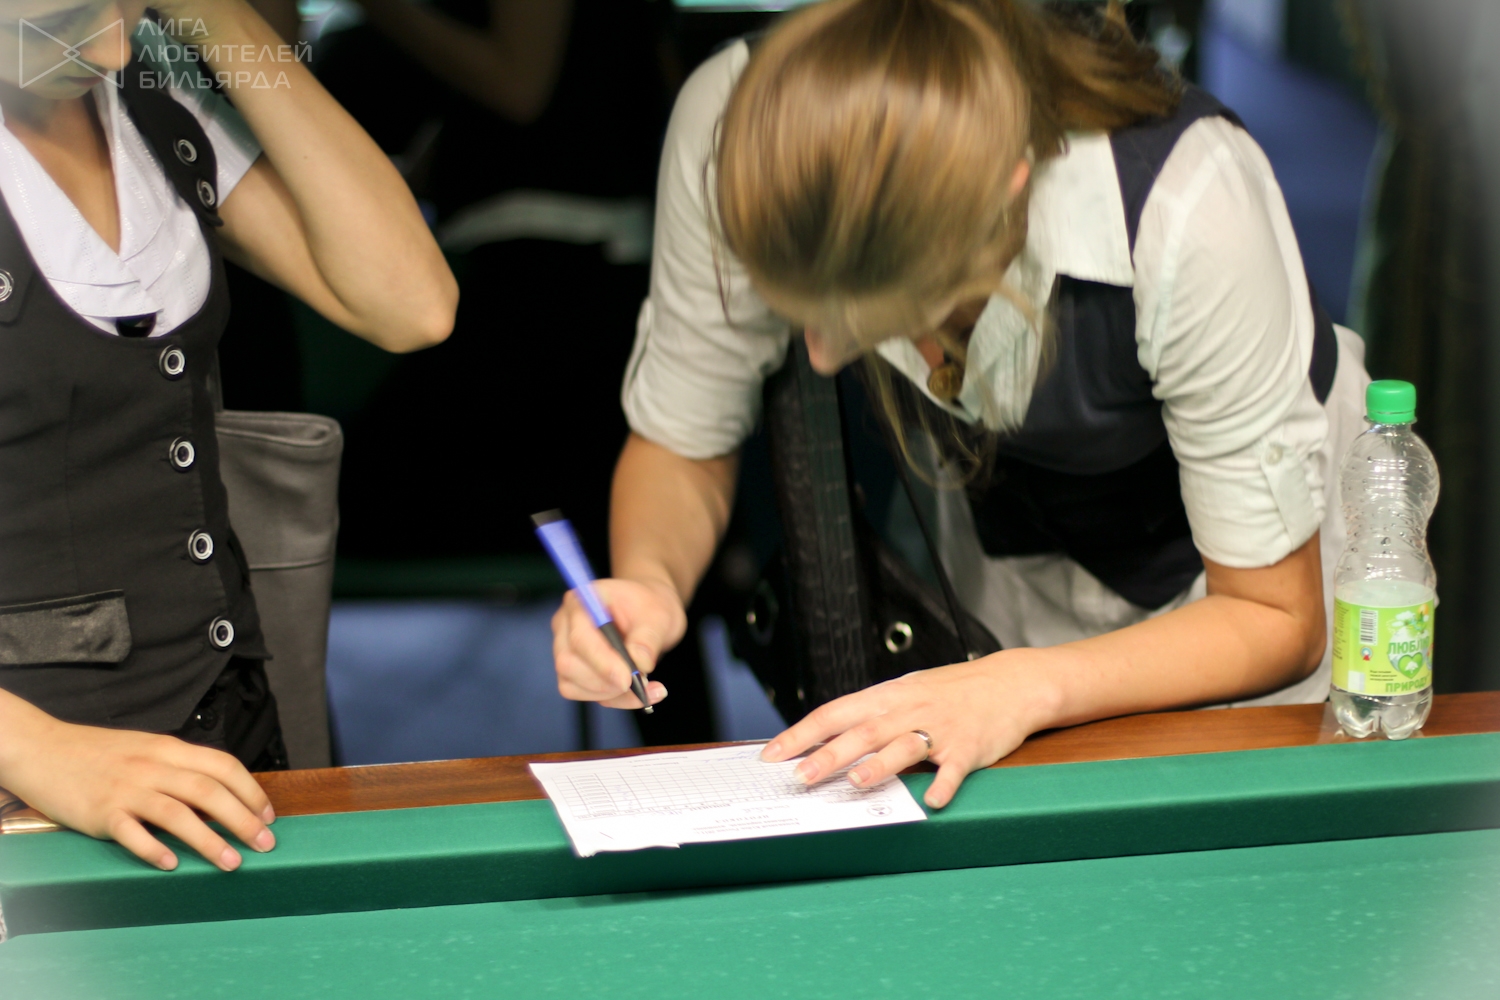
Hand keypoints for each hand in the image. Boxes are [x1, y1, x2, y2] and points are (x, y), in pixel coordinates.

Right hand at [0, 706, 275, 871]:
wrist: (43, 749)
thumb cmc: (99, 753)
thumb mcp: (147, 750)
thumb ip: (180, 768)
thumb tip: (221, 795)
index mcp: (169, 749)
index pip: (223, 766)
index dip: (251, 792)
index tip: (268, 816)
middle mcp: (152, 766)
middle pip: (209, 791)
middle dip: (243, 819)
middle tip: (266, 844)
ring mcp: (126, 789)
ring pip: (178, 814)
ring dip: (210, 840)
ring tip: (232, 863)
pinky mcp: (100, 812)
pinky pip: (131, 833)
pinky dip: (154, 849)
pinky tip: (172, 864)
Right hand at [551, 577, 683, 708]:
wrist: (647, 612)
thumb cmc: (648, 606)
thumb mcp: (657, 616)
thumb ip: (648, 639)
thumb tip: (639, 664)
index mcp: (581, 602)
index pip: (579, 638)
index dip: (601, 662)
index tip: (627, 679)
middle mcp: (565, 626)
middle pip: (568, 664)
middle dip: (605, 682)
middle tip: (642, 683)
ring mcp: (566, 649)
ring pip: (571, 685)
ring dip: (611, 694)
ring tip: (646, 688)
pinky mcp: (574, 671)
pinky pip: (584, 694)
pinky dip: (613, 699)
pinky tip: (637, 694)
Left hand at [760, 652, 1054, 808]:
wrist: (1009, 683)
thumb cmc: (949, 693)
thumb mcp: (904, 694)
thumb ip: (868, 717)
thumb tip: (821, 740)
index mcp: (886, 698)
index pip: (834, 713)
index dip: (802, 734)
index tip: (772, 755)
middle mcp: (908, 710)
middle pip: (863, 732)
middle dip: (829, 755)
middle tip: (800, 778)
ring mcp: (939, 729)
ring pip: (904, 746)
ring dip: (880, 765)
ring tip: (855, 783)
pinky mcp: (969, 747)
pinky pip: (954, 768)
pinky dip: (944, 784)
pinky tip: (933, 801)